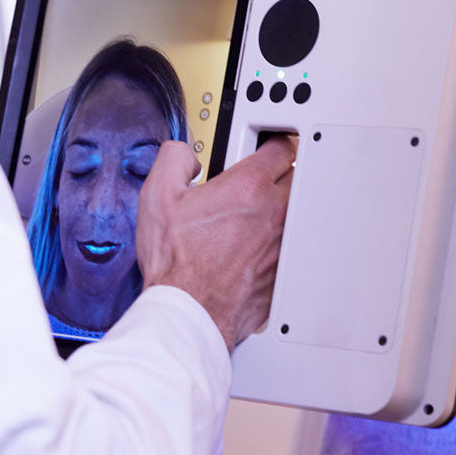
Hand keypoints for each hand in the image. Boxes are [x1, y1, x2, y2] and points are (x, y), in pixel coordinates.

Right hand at [136, 137, 294, 351]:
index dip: (272, 143)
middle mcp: (273, 212)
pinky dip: (280, 242)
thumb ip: (173, 160)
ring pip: (297, 211)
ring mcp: (284, 242)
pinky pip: (292, 245)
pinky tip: (257, 248)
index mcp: (247, 188)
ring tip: (255, 215)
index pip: (281, 148)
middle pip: (297, 176)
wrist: (189, 311)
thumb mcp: (158, 198)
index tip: (265, 148)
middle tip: (258, 181)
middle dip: (280, 174)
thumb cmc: (175, 264)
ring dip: (282, 208)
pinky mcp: (286, 269)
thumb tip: (184, 155)